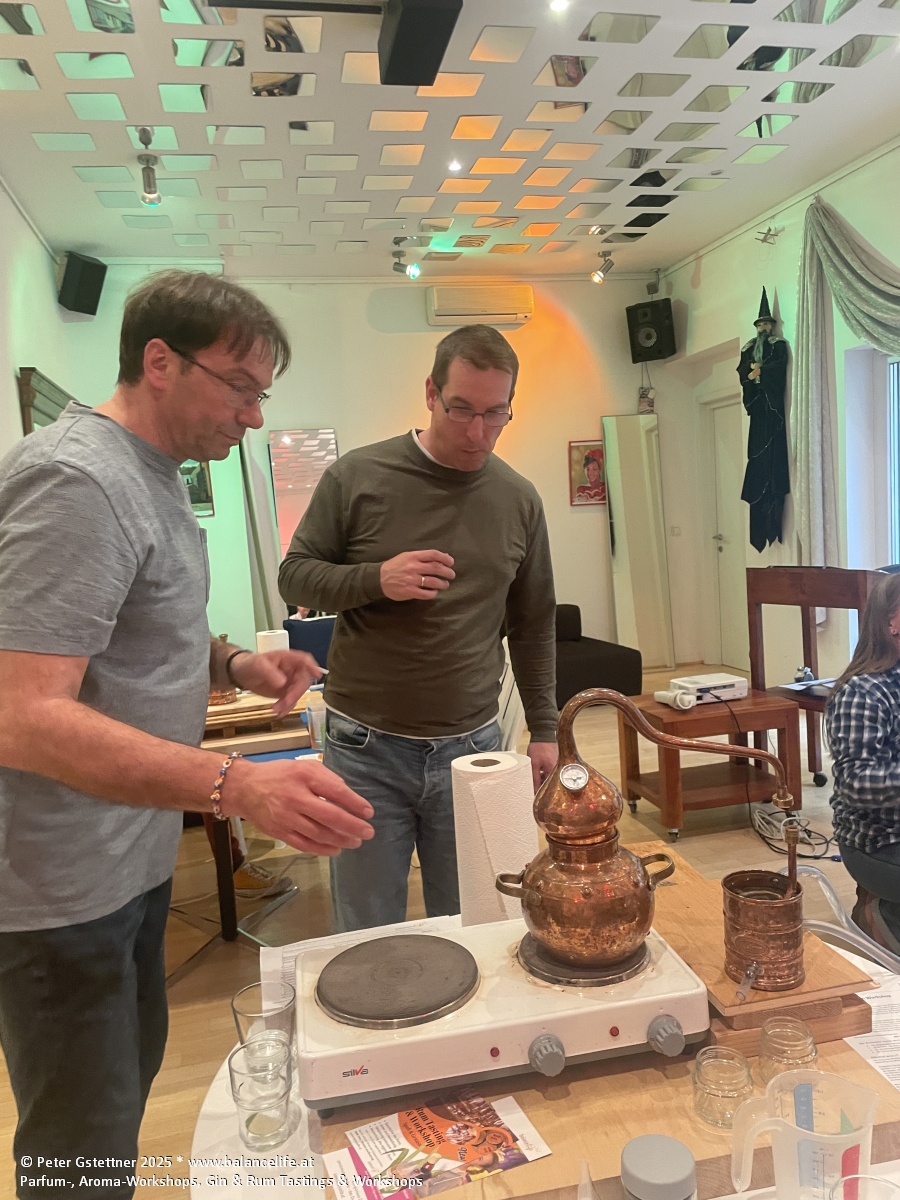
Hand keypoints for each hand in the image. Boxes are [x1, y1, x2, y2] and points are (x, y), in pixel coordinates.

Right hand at [225, 757, 373, 855]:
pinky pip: (304, 844)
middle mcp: (295, 797)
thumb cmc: (279, 775)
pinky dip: (322, 849)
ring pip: (319, 834)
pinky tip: (336, 849)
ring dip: (341, 840)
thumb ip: (326, 778)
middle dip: (352, 826)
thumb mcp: (303, 766)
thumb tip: (347, 794)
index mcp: (304, 776)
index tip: (369, 812)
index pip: (335, 791)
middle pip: (329, 816)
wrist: (244, 788)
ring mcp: (286, 817)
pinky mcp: (280, 832)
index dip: (355, 803)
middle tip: (368, 832)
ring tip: (355, 841)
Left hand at [229, 649, 321, 717]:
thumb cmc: (250, 664)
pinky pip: (291, 702)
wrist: (241, 674)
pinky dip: (285, 708)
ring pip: (297, 694)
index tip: (317, 676)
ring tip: (275, 709)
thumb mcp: (258, 665)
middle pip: (303, 681)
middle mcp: (292, 670)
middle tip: (285, 702)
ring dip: (289, 703)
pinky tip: (277, 712)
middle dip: (295, 693)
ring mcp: (290, 682)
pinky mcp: (285, 693)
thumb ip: (270, 672)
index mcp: (288, 659)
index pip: (304, 660)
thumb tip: (283, 683)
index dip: (312, 667)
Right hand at [380, 549, 454, 600]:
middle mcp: (413, 567)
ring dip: (442, 583)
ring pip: (433, 582)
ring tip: (445, 584)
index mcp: (413, 556)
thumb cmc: (395, 566)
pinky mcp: (410, 591)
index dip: (445, 558)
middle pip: (436, 568)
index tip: (451, 562)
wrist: (379, 578)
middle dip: (447, 572)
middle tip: (452, 575)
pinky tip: (434, 592)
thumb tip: (443, 557)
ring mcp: (412, 580)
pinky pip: (426, 593)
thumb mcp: (407, 556)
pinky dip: (433, 593)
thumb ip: (423, 557)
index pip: (433, 554)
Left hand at [527, 741, 557, 789]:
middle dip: (541, 785)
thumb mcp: (534, 764)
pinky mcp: (557, 762)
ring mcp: (558, 765)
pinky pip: (551, 771)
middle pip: (550, 782)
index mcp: (554, 771)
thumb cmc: (539, 747)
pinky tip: (539, 772)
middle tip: (532, 785)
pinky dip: (545, 773)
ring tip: (534, 777)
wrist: (543, 733)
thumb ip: (535, 778)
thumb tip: (534, 790)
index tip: (533, 793)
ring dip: (543, 778)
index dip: (540, 791)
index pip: (548, 787)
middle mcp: (559, 770)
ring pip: (550, 777)